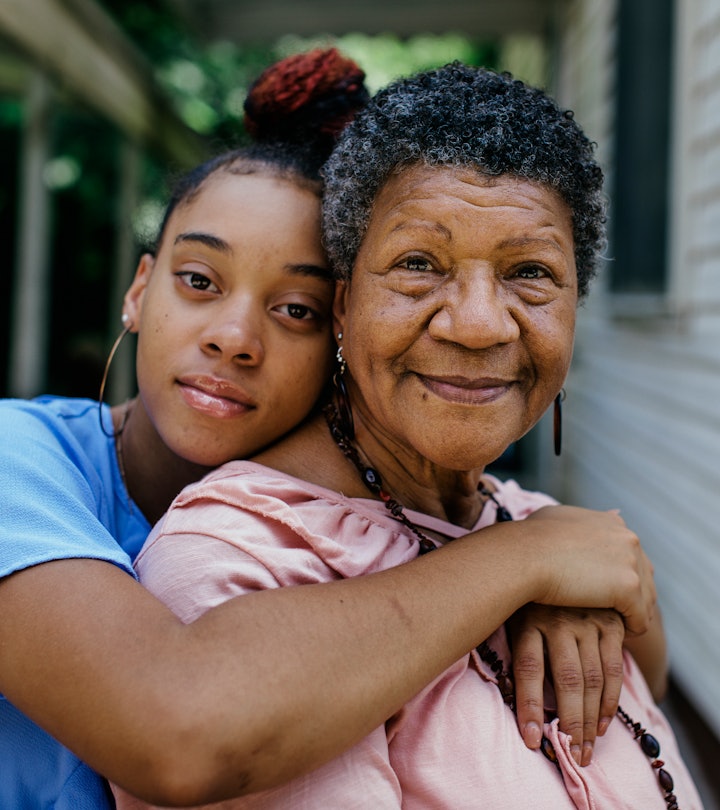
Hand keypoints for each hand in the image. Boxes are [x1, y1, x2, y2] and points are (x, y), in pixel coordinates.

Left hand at [507, 604, 624, 765]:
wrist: (552, 558)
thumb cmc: (525, 600)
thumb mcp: (510, 615)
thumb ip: (514, 648)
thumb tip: (506, 695)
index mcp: (528, 620)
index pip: (528, 668)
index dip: (530, 706)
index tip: (533, 740)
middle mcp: (559, 621)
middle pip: (566, 679)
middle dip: (570, 723)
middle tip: (572, 756)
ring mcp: (587, 621)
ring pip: (592, 678)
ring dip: (592, 720)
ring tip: (586, 749)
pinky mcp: (610, 623)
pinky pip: (613, 668)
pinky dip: (610, 700)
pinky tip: (604, 724)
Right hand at [524, 506, 655, 635]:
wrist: (524, 556)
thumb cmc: (529, 540)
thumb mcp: (554, 519)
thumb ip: (575, 523)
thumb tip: (583, 520)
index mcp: (612, 523)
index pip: (630, 553)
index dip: (617, 574)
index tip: (603, 590)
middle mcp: (627, 537)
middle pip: (644, 575)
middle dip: (631, 596)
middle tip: (614, 614)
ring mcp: (630, 561)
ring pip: (646, 599)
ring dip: (633, 614)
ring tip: (616, 629)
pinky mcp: (628, 586)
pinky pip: (641, 618)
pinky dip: (631, 629)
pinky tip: (618, 636)